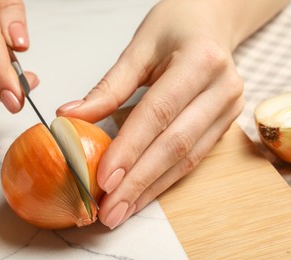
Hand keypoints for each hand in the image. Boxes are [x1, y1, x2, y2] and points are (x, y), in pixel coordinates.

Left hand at [57, 0, 287, 228]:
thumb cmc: (176, 27)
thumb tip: (70, 116)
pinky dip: (165, 180)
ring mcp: (227, 110)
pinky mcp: (224, 124)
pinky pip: (193, 159)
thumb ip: (108, 86)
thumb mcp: (140, 47)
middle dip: (138, 181)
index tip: (103, 179)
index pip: (158, 113)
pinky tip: (143, 195)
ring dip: (151, 189)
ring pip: (186, 159)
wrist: (212, 22)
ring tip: (121, 211)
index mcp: (200, 61)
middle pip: (175, 144)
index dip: (130, 148)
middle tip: (109, 210)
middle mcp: (221, 89)